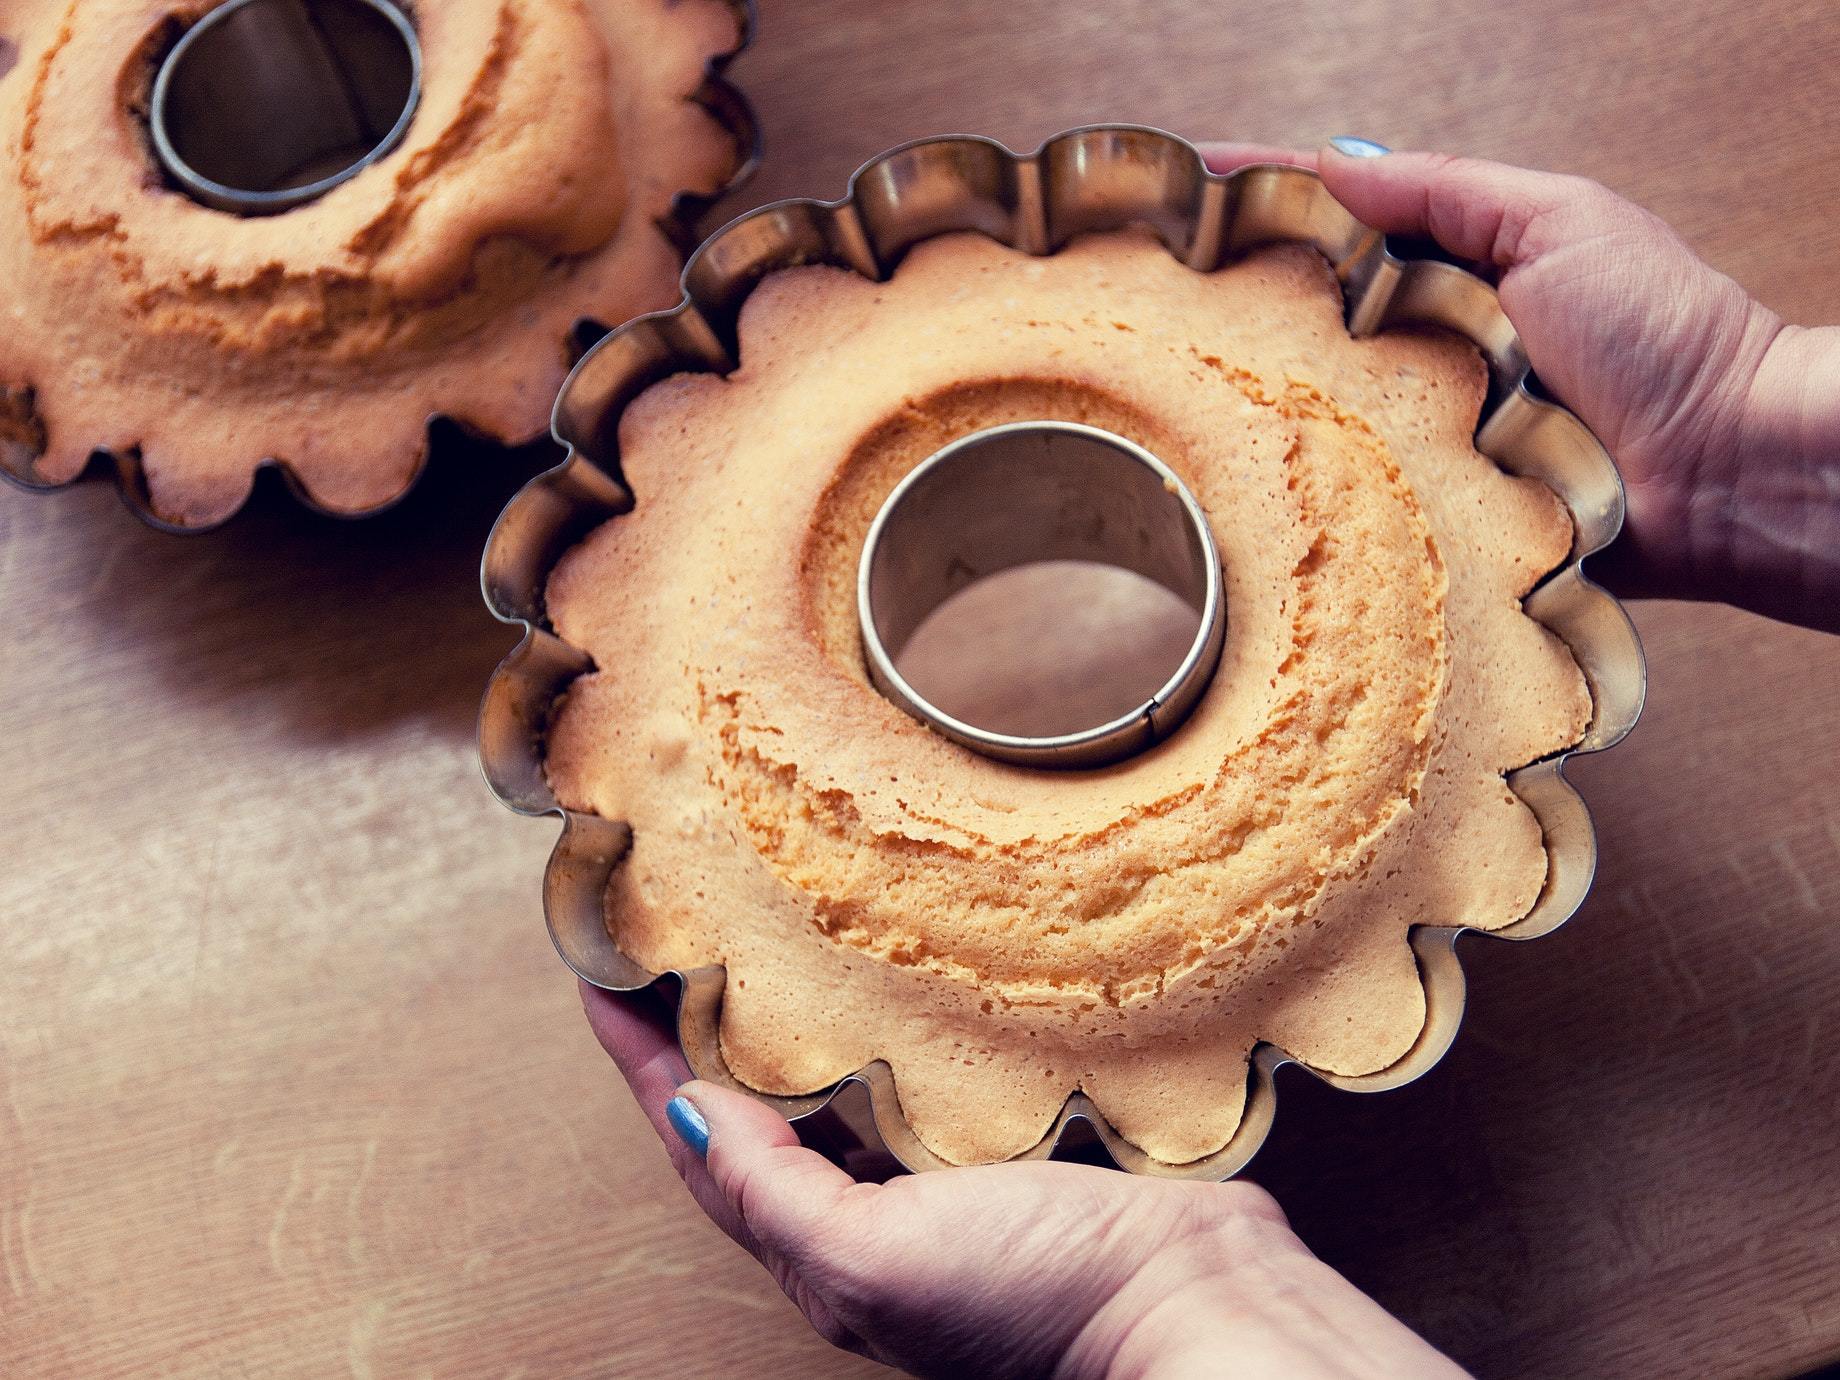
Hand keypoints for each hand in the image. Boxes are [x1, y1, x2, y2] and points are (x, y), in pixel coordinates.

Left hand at [584, 982, 1464, 1378]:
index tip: (596, 977)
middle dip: (706, 1029)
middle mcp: (868, 1211)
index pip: (700, 1138)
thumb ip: (774, 1191)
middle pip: (757, 1107)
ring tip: (759, 938)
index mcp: (823, 1245)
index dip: (639, 1059)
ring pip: (836, 1080)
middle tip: (673, 936)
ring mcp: (937, 1176)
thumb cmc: (1037, 1300)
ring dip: (789, 1018)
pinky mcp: (1005, 1138)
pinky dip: (883, 1023)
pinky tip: (889, 976)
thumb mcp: (874, 1259)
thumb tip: (684, 1117)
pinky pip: (920, 1070)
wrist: (1192, 1304)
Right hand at [1200, 140, 1839, 633]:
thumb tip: (1333, 158)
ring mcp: (1418, 439)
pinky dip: (1305, 495)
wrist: (1726, 470)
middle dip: (1223, 312)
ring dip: (1248, 404)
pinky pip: (1352, 503)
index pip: (1329, 232)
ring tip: (1160, 384)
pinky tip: (1239, 484)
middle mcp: (1421, 357)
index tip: (1165, 206)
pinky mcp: (1427, 520)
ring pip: (1312, 418)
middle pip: (1302, 325)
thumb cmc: (1663, 333)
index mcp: (1448, 278)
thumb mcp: (1555, 222)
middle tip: (1136, 299)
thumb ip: (1445, 191)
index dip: (1249, 212)